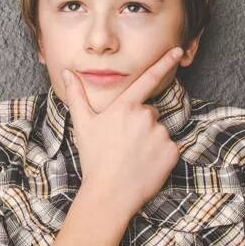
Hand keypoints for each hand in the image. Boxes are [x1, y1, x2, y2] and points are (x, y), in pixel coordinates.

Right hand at [60, 47, 184, 218]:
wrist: (109, 194)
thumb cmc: (94, 158)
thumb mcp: (83, 125)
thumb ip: (77, 95)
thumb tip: (67, 72)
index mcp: (125, 107)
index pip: (147, 79)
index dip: (164, 63)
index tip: (177, 51)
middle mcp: (145, 116)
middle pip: (150, 113)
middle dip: (141, 125)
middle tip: (124, 145)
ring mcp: (160, 134)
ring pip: (159, 132)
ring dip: (150, 141)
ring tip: (133, 158)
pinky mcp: (172, 152)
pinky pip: (169, 149)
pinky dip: (161, 157)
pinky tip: (145, 166)